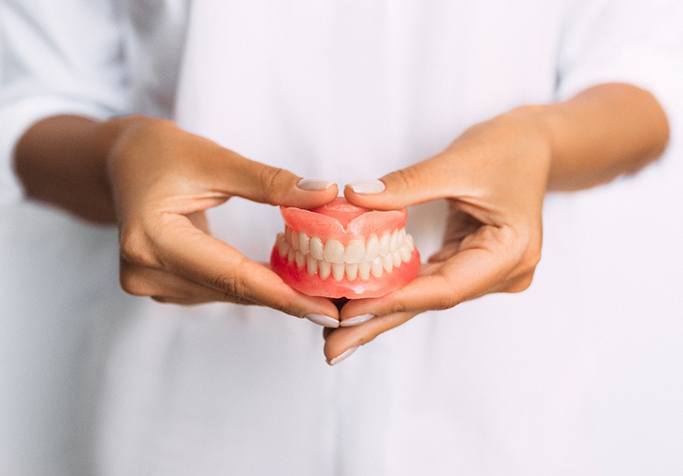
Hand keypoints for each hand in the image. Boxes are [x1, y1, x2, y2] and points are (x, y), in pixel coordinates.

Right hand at [105, 116, 338, 319]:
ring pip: (226, 294)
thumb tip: (325, 196)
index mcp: (152, 239)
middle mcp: (144, 271)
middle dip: (287, 297)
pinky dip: (249, 284)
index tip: (327, 309)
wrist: (120, 162)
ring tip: (319, 290)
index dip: (284, 294)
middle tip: (337, 304)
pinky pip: (216, 289)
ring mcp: (148, 284)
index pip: (232, 275)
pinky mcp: (158, 285)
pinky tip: (282, 279)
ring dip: (271, 291)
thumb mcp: (216, 159)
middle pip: (232, 290)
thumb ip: (270, 182)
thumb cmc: (161, 152)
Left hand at [323, 109, 550, 363]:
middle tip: (332, 349)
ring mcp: (488, 272)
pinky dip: (395, 289)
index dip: (393, 300)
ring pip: (425, 296)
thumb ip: (405, 185)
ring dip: (381, 310)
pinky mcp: (471, 263)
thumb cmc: (507, 148)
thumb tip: (354, 197)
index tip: (347, 312)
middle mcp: (502, 273)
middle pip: (431, 302)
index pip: (444, 287)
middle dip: (378, 323)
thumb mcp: (456, 162)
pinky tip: (362, 300)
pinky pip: (427, 280)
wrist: (534, 144)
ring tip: (337, 331)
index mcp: (510, 253)